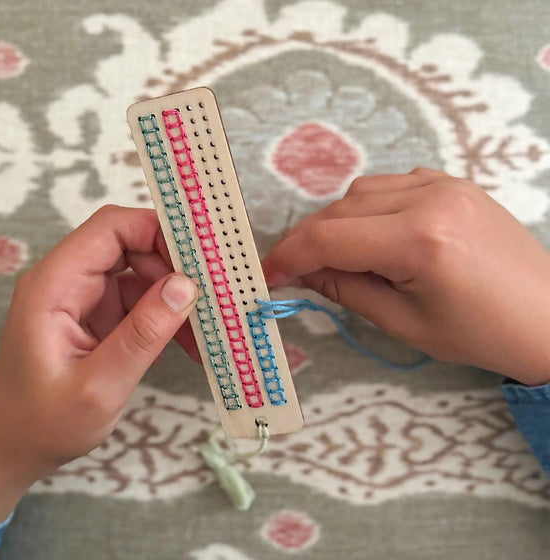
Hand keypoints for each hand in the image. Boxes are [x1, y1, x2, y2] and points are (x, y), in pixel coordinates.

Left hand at [0, 205, 197, 524]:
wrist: (18, 446)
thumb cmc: (45, 423)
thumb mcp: (99, 386)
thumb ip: (142, 334)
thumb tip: (185, 287)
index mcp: (56, 285)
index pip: (111, 228)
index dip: (158, 230)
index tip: (200, 257)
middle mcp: (70, 280)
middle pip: (132, 244)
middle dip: (175, 268)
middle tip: (210, 297)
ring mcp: (86, 296)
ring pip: (143, 272)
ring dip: (176, 297)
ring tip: (202, 331)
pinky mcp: (100, 314)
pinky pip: (142, 299)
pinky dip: (167, 316)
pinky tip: (185, 342)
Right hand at [263, 169, 549, 385]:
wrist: (547, 316)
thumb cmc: (479, 333)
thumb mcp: (404, 322)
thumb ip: (346, 289)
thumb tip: (302, 271)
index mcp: (420, 240)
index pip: (330, 238)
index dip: (290, 255)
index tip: (267, 273)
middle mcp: (430, 198)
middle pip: (341, 209)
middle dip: (310, 241)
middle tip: (298, 272)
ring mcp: (445, 183)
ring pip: (362, 192)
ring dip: (339, 223)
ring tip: (341, 258)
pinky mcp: (453, 182)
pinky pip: (391, 186)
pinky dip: (369, 209)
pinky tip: (377, 236)